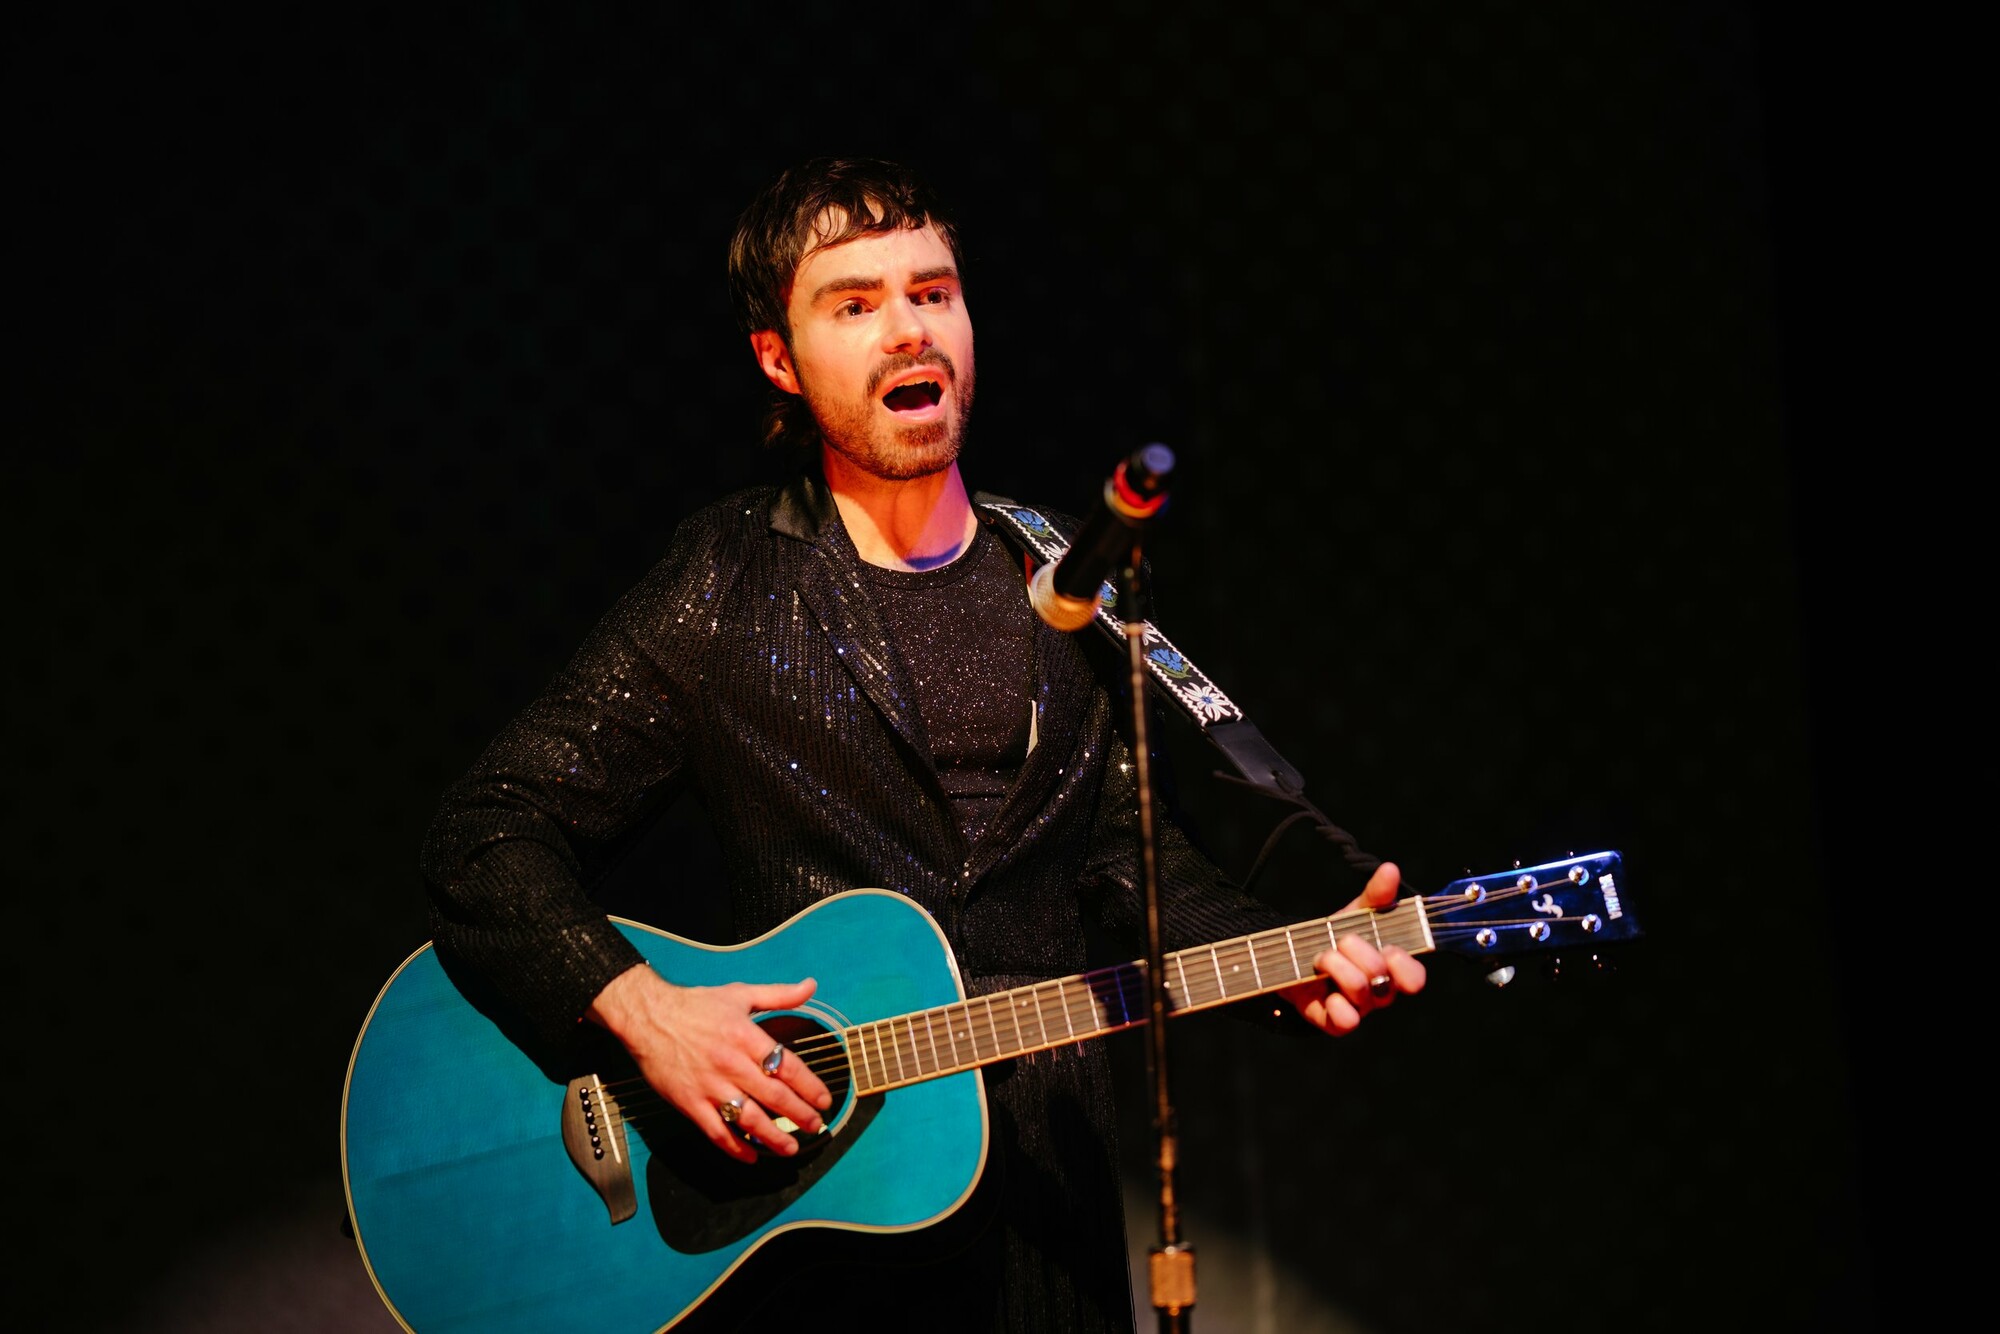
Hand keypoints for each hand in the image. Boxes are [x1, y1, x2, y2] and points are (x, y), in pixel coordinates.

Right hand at [588, 964, 833, 1162]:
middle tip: (816, 1126)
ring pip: (748, 1119)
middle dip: (799, 1115)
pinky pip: (716, 1132)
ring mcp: (709, 1086)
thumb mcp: (740, 993)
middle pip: (773, 1096)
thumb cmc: (695, 1005)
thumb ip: (779, 995)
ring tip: (791, 1148)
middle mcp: (731, 1064)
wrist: (648, 1016)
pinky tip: (751, 1156)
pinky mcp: (689, 1103)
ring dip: (772, 1137)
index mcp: (746, 1036)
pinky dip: (735, 1147)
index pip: (787, 1067)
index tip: (824, 1100)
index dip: (810, 1086)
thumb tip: (810, 986)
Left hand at [1280, 861, 1426, 1034]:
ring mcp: (1358, 1008)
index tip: (1388, 948)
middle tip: (1342, 940)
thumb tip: (1390, 869)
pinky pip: (1345, 1023)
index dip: (1405, 966)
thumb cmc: (1335, 937)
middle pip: (1386, 983)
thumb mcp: (1355, 913)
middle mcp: (1378, 992)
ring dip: (1340, 970)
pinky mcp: (1333, 1021)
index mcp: (1390, 968)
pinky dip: (1336, 1007)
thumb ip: (1375, 895)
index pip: (1415, 979)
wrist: (1293, 955)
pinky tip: (1324, 993)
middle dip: (1363, 956)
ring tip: (1322, 957)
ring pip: (1362, 996)